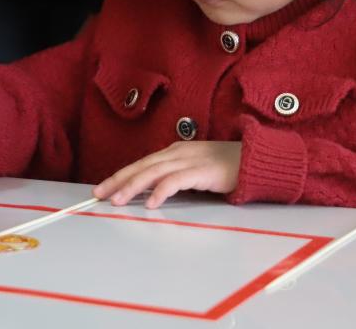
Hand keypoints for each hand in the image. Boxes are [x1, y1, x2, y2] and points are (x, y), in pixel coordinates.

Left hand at [93, 141, 241, 209]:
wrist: (256, 161)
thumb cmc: (226, 167)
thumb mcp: (193, 171)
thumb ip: (174, 177)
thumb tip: (150, 192)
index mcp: (174, 152)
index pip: (141, 163)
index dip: (120, 175)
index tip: (102, 188)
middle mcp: (178, 153)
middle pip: (142, 165)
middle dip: (119, 179)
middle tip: (99, 194)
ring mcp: (190, 160)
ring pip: (154, 172)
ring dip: (133, 186)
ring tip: (118, 200)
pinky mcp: (203, 171)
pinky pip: (177, 181)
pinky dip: (162, 191)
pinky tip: (152, 203)